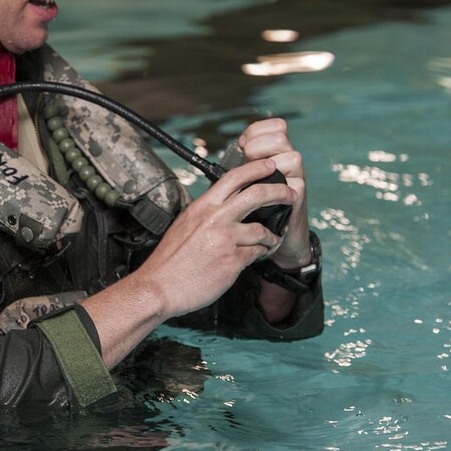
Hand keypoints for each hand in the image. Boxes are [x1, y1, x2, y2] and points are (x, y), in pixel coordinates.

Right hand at [133, 158, 294, 319]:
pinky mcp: (232, 261)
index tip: (269, 165)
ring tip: (273, 239)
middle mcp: (214, 219)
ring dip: (272, 236)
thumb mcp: (185, 224)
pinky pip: (256, 253)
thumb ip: (206, 214)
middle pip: (256, 195)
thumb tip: (224, 207)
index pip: (233, 178)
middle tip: (290, 194)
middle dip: (280, 192)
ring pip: (262, 230)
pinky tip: (260, 254)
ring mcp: (225, 240)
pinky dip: (261, 253)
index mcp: (202, 206)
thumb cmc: (170, 259)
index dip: (256, 168)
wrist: (160, 285)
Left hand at [237, 118, 310, 269]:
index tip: (242, 144)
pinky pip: (294, 183)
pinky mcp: (298, 197)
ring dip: (269, 164)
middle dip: (259, 145)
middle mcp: (286, 161)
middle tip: (247, 159)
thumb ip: (238, 166)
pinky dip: (278, 187)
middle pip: (281, 134)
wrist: (270, 239)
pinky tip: (267, 192)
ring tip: (258, 177)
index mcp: (272, 153)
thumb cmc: (250, 210)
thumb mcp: (240, 183)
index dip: (256, 131)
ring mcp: (295, 178)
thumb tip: (229, 151)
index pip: (272, 126)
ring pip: (292, 155)